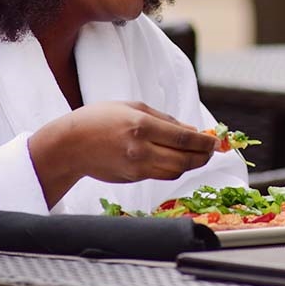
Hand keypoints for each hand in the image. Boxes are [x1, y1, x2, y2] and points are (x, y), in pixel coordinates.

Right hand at [29, 101, 218, 206]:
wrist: (69, 145)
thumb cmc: (99, 119)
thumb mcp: (133, 107)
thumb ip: (164, 119)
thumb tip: (192, 130)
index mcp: (141, 126)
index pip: (183, 138)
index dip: (203, 141)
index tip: (215, 141)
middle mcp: (140, 149)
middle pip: (183, 160)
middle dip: (203, 156)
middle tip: (211, 150)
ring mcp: (136, 167)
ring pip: (175, 172)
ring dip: (191, 165)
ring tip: (198, 155)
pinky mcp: (132, 178)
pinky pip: (161, 175)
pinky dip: (173, 168)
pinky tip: (177, 159)